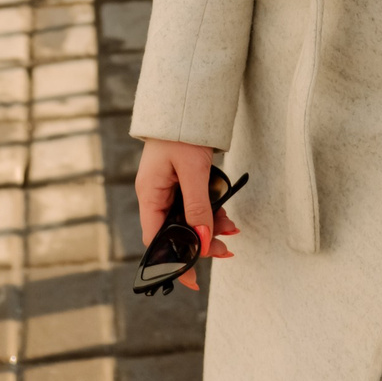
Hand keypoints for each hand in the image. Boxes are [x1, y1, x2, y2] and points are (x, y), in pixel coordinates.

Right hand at [136, 139, 238, 288]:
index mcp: (149, 194)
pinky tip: (226, 214)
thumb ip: (197, 207)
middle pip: (175, 231)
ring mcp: (168, 188)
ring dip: (209, 225)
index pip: (156, 240)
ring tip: (232, 228)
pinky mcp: (181, 181)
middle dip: (200, 241)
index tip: (191, 279)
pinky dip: (210, 210)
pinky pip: (194, 203)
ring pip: (188, 218)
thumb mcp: (193, 171)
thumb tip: (201, 241)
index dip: (172, 261)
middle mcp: (156, 194)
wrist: (187, 101)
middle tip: (226, 249)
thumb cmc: (182, 133)